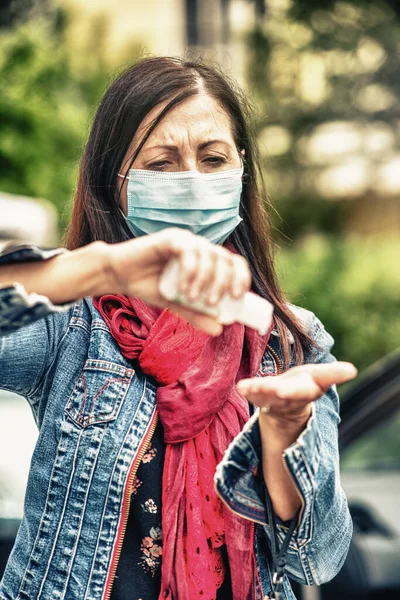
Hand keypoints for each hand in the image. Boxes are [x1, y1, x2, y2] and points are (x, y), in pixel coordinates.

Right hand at [104, 228, 250, 335]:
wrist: (120, 277)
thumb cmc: (149, 287)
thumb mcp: (177, 305)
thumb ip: (196, 315)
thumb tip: (219, 329)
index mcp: (206, 260)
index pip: (233, 263)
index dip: (241, 277)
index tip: (237, 297)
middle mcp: (199, 247)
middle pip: (225, 258)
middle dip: (224, 281)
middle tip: (214, 303)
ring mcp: (185, 240)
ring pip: (209, 254)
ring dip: (205, 279)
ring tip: (192, 298)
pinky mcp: (170, 238)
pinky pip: (188, 251)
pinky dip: (189, 271)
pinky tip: (181, 288)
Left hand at [237, 361, 357, 424]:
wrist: (285, 406)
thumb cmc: (305, 385)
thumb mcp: (320, 378)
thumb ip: (333, 375)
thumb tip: (352, 370)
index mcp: (308, 390)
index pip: (310, 389)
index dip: (308, 387)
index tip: (304, 385)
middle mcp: (291, 397)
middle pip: (288, 395)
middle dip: (285, 393)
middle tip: (280, 390)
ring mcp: (274, 399)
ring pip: (268, 396)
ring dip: (260, 391)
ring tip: (249, 387)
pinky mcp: (259, 397)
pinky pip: (253, 393)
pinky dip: (248, 390)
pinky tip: (241, 386)